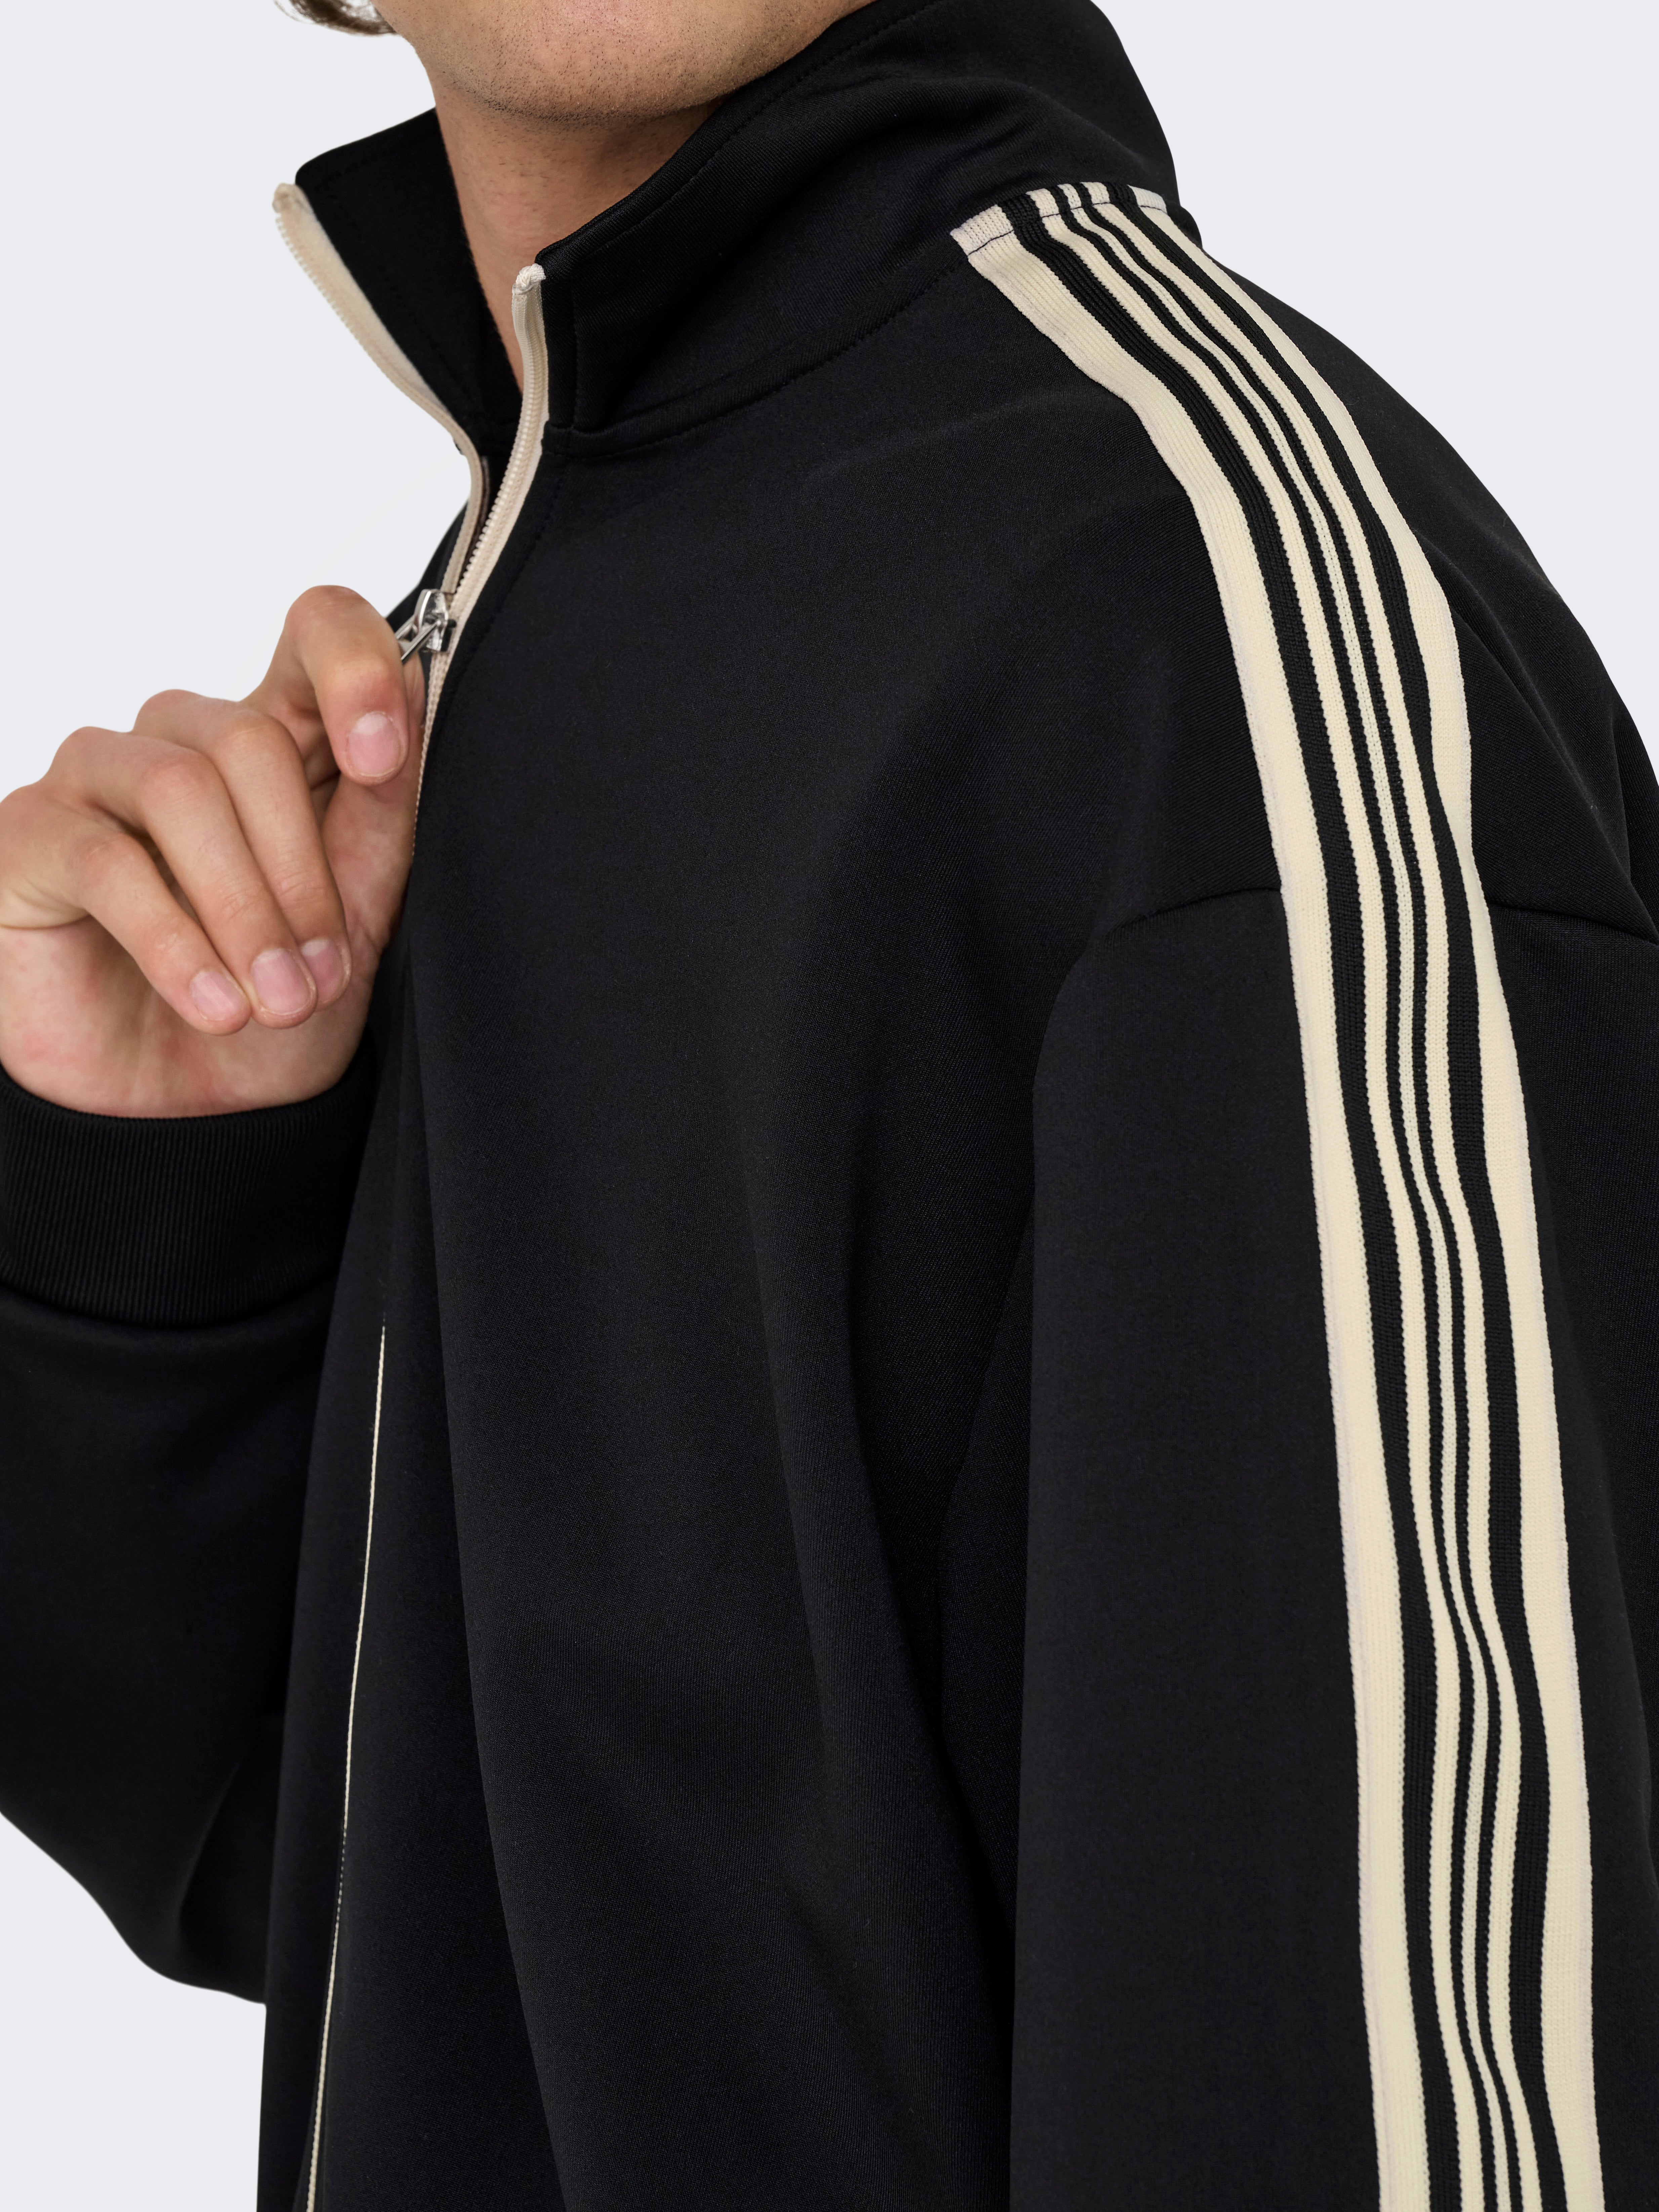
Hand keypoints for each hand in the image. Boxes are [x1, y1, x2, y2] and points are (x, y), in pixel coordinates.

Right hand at [0, 587, 421, 1116]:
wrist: (191, 1117)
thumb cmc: (274, 1008)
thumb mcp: (359, 922)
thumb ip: (382, 818)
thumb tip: (409, 714)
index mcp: (277, 739)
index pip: (316, 630)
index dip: (354, 669)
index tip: (381, 755)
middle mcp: (183, 738)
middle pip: (252, 741)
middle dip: (300, 874)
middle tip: (320, 979)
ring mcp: (97, 776)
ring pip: (182, 791)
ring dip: (243, 912)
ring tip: (275, 1001)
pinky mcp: (29, 834)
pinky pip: (108, 860)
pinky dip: (176, 944)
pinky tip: (213, 1006)